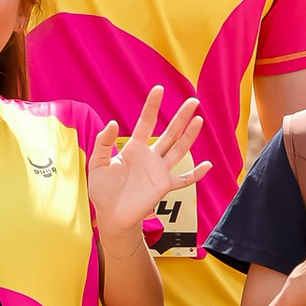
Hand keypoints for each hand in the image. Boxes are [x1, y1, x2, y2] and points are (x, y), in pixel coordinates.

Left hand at [88, 86, 206, 240]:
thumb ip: (102, 143)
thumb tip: (112, 123)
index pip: (146, 123)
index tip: (159, 89)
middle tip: (193, 101)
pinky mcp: (164, 187)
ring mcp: (159, 171)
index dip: (152, 106)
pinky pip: (184, 179)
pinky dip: (196, 174)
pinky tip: (208, 165)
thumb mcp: (96, 164)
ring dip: (189, 136)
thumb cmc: (102, 190)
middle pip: (170, 132)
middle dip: (181, 117)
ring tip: (199, 120)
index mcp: (134, 149)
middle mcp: (150, 157)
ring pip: (179, 150)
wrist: (110, 215)